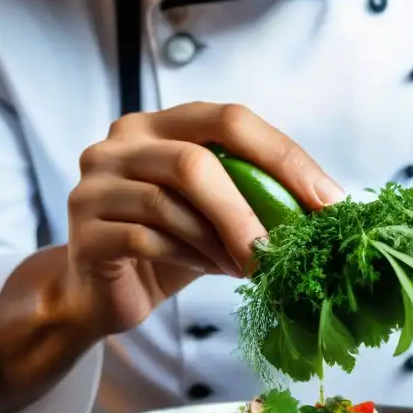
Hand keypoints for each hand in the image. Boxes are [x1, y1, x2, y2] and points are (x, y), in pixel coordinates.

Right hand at [66, 102, 342, 335]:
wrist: (103, 292)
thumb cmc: (169, 246)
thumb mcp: (216, 214)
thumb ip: (252, 198)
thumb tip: (323, 208)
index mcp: (160, 124)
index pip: (228, 119)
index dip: (283, 156)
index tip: (328, 200)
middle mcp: (122, 142)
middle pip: (193, 160)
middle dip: (249, 208)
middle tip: (284, 248)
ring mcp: (96, 184)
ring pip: (168, 202)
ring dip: (219, 240)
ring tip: (246, 265)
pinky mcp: (84, 230)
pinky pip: (146, 238)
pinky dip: (189, 256)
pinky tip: (209, 268)